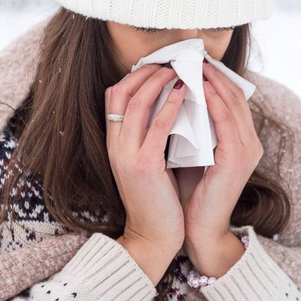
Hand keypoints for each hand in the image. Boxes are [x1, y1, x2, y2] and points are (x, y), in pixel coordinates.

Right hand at [105, 63, 186, 281]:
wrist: (152, 239)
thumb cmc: (158, 201)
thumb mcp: (148, 163)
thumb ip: (151, 137)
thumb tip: (172, 105)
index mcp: (114, 145)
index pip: (113, 97)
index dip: (134, 76)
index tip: (158, 65)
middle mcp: (115, 146)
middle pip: (121, 93)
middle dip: (146, 71)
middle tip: (171, 61)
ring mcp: (127, 155)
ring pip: (137, 103)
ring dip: (159, 80)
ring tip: (180, 70)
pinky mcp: (145, 166)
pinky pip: (157, 126)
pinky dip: (171, 104)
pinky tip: (186, 93)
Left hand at [182, 60, 263, 259]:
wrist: (197, 230)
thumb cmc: (191, 192)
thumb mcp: (193, 151)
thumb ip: (192, 126)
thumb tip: (174, 95)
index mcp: (242, 141)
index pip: (231, 99)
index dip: (215, 77)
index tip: (193, 60)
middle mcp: (250, 143)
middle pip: (235, 96)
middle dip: (214, 73)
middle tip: (193, 54)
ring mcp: (247, 151)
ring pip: (232, 104)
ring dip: (212, 81)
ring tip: (194, 63)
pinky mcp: (236, 159)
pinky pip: (225, 121)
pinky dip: (213, 101)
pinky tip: (199, 87)